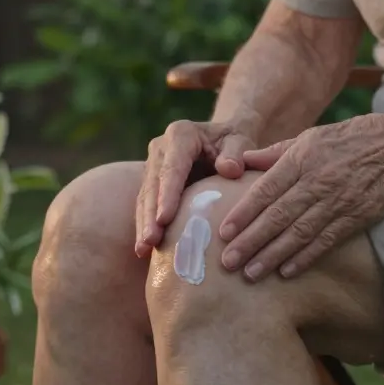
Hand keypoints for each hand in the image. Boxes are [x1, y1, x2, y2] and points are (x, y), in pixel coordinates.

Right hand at [135, 120, 257, 257]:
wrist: (224, 139)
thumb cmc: (234, 142)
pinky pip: (147, 205)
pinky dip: (145, 225)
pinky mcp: (153, 182)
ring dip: (144, 223)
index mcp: (181, 135)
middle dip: (150, 214)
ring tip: (143, 249)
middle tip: (150, 241)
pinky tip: (144, 248)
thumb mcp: (240, 141)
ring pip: (145, 197)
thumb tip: (230, 170)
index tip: (165, 219)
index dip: (167, 194)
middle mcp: (161, 148)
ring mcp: (153, 165)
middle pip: (153, 184)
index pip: (173, 168)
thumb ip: (236, 153)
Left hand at [217, 114, 383, 280]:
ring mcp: (337, 202)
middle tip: (227, 263)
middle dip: (251, 241)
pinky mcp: (355, 218)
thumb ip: (274, 153)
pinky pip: (326, 241)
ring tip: (251, 273)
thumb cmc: (349, 139)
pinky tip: (287, 272)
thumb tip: (241, 161)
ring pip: (299, 233)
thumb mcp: (309, 137)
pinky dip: (306, 258)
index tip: (223, 232)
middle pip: (278, 216)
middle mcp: (316, 182)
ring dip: (273, 255)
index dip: (243, 213)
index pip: (266, 190)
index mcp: (301, 160)